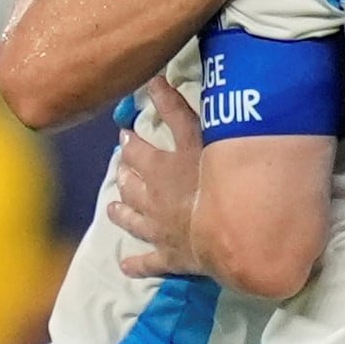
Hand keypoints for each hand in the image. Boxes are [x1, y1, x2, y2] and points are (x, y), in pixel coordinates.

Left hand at [105, 78, 204, 275]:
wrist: (232, 236)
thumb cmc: (219, 183)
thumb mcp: (204, 137)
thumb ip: (179, 109)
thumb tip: (155, 78)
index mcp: (162, 169)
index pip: (141, 148)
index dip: (131, 139)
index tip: (125, 130)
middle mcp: (154, 198)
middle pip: (132, 183)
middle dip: (125, 171)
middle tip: (120, 164)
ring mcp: (160, 230)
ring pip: (133, 218)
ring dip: (122, 211)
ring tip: (113, 207)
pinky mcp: (171, 258)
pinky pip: (148, 263)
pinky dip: (136, 264)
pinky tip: (126, 265)